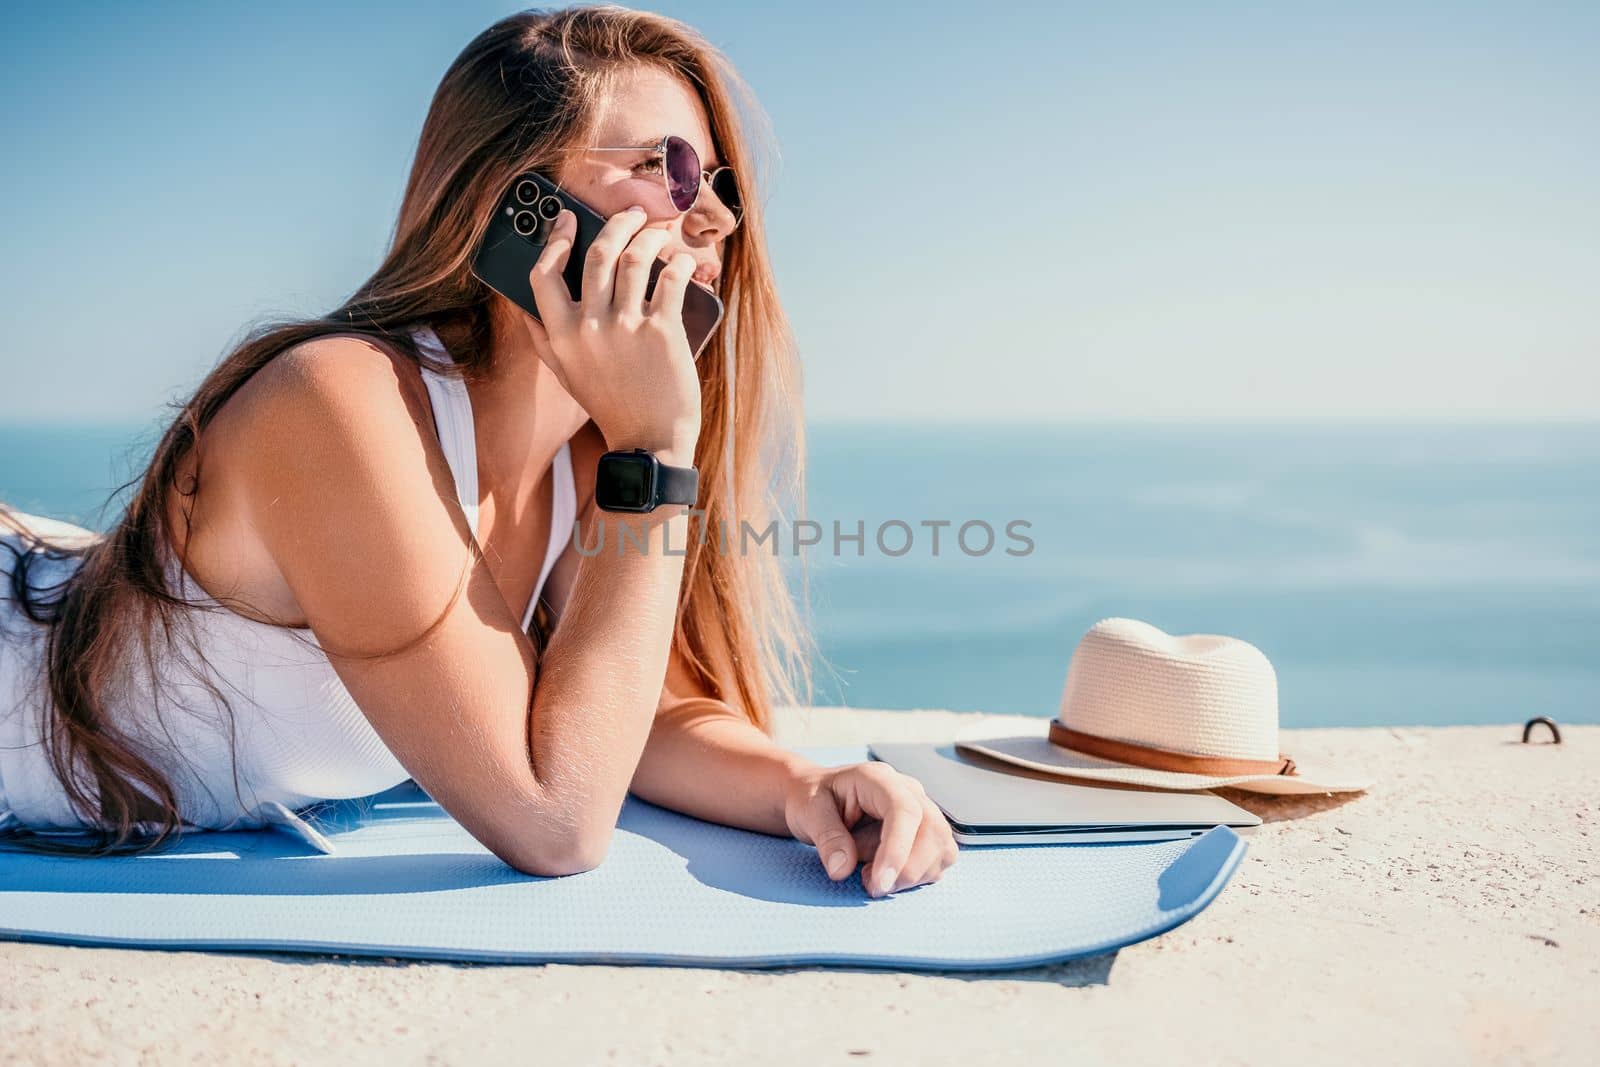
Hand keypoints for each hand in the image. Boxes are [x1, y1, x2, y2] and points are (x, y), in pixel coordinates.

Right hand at [523, 205, 701, 457]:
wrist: (649, 441)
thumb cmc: (610, 405)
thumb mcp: (566, 375)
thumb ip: (544, 341)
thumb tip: (524, 308)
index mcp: (562, 336)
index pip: (543, 275)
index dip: (554, 240)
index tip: (567, 219)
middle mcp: (589, 328)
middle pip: (597, 255)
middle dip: (616, 224)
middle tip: (631, 215)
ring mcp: (626, 328)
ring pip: (634, 258)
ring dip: (649, 236)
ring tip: (658, 232)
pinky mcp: (662, 332)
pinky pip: (670, 279)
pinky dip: (678, 262)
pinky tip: (681, 260)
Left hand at [783, 761, 959, 897]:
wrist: (818, 798)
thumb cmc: (813, 799)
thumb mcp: (807, 812)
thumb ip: (826, 838)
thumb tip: (842, 869)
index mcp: (878, 779)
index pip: (904, 811)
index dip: (897, 850)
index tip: (879, 883)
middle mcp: (907, 790)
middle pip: (932, 830)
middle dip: (908, 869)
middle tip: (873, 887)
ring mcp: (921, 810)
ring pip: (941, 847)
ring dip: (914, 874)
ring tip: (875, 877)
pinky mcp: (926, 832)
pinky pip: (939, 858)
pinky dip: (919, 875)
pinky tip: (889, 874)